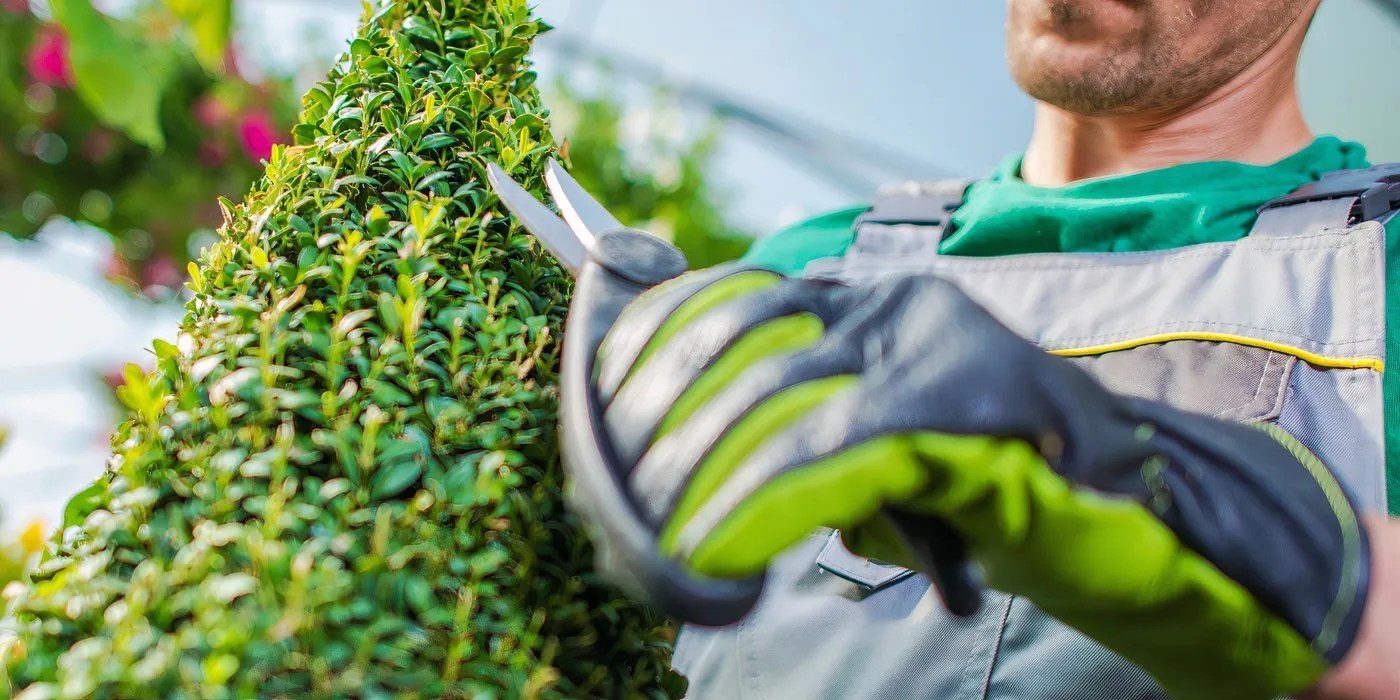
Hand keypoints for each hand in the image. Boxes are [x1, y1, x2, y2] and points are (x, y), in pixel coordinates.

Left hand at [572, 261, 1371, 699]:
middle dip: (660, 419)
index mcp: (865, 302)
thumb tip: (665, 450)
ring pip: (772, 390)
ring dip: (698, 468)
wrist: (1122, 506)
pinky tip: (715, 546)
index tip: (600, 386)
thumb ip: (795, 421)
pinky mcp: (953, 404)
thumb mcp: (868, 437)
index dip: (654, 337)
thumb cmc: (977, 485)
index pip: (731, 295)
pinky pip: (826, 449)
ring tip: (661, 534)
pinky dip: (759, 502)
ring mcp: (925, 347)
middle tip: (619, 491)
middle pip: (737, 342)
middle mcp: (891, 307)